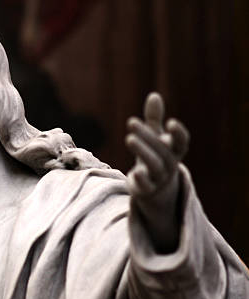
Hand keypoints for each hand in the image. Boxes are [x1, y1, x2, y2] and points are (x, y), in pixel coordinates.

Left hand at [125, 92, 189, 251]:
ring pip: (154, 165)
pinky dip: (141, 180)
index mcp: (174, 151)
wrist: (154, 190)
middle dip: (148, 136)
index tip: (171, 123)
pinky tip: (134, 173)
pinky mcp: (146, 190)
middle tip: (131, 122)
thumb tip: (154, 95)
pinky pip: (146, 186)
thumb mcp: (155, 139)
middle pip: (162, 151)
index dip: (178, 134)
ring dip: (143, 151)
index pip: (182, 143)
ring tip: (129, 138)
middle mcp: (169, 165)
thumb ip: (154, 119)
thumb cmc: (155, 157)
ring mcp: (158, 179)